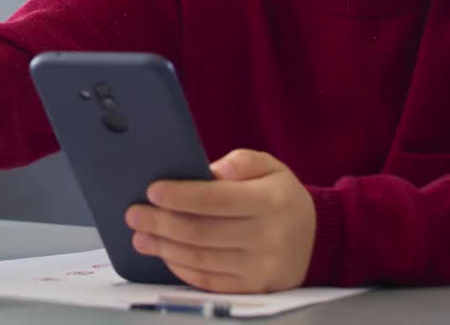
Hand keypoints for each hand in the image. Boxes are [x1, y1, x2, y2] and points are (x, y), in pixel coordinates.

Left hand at [124, 149, 315, 292]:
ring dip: (164, 247)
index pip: (216, 200)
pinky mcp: (252, 288)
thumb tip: (210, 170)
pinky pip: (208, 281)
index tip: (152, 191)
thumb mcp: (271, 168)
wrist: (315, 240)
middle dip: (161, 223)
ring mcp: (260, 267)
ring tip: (141, 236)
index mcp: (271, 202)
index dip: (180, 196)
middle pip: (202, 232)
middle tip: (134, 214)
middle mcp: (267, 237)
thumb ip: (242, 161)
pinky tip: (165, 254)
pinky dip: (181, 268)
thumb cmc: (282, 198)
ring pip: (200, 258)